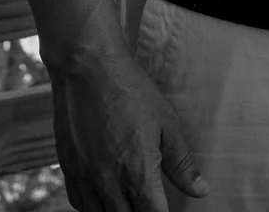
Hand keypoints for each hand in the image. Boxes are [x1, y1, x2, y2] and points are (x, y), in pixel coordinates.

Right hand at [52, 50, 208, 209]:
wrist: (88, 70)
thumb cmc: (132, 93)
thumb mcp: (167, 125)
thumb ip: (182, 164)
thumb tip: (200, 190)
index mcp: (137, 173)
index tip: (166, 209)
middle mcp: (107, 182)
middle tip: (149, 201)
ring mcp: (84, 176)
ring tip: (128, 201)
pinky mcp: (67, 167)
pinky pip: (78, 201)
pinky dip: (92, 206)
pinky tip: (103, 196)